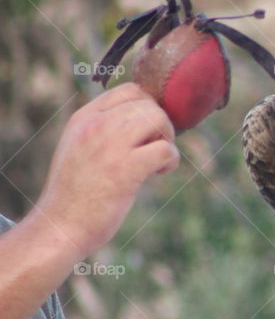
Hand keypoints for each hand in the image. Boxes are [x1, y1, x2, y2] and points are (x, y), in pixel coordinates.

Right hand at [33, 83, 178, 263]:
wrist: (59, 227)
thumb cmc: (73, 194)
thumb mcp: (78, 149)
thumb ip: (100, 130)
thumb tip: (140, 123)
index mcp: (83, 118)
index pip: (129, 91)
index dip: (147, 108)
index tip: (145, 133)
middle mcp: (96, 125)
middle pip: (147, 103)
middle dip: (160, 125)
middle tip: (153, 150)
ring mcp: (110, 145)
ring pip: (158, 119)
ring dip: (166, 139)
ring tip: (156, 161)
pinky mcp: (125, 169)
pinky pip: (165, 149)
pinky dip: (170, 160)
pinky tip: (158, 173)